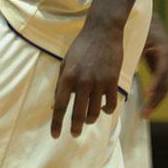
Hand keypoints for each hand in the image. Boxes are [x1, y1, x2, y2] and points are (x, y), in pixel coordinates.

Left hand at [51, 22, 122, 137]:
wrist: (102, 32)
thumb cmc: (81, 47)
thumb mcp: (66, 62)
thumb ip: (61, 83)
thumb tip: (54, 104)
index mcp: (67, 76)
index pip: (59, 105)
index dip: (56, 122)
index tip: (55, 135)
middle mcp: (82, 82)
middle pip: (77, 113)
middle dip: (75, 127)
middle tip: (74, 134)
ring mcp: (98, 83)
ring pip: (94, 112)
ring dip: (90, 119)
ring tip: (87, 119)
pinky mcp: (112, 82)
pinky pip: (110, 105)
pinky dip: (106, 111)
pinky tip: (103, 109)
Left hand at [140, 14, 167, 117]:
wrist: (148, 19)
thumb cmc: (138, 27)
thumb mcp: (135, 37)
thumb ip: (131, 51)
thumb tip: (118, 68)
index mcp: (163, 50)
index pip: (163, 70)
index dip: (156, 83)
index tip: (148, 94)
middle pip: (165, 83)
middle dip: (155, 99)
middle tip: (144, 113)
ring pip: (164, 87)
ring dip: (155, 101)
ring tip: (144, 114)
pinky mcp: (162, 69)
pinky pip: (160, 85)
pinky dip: (154, 96)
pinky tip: (145, 106)